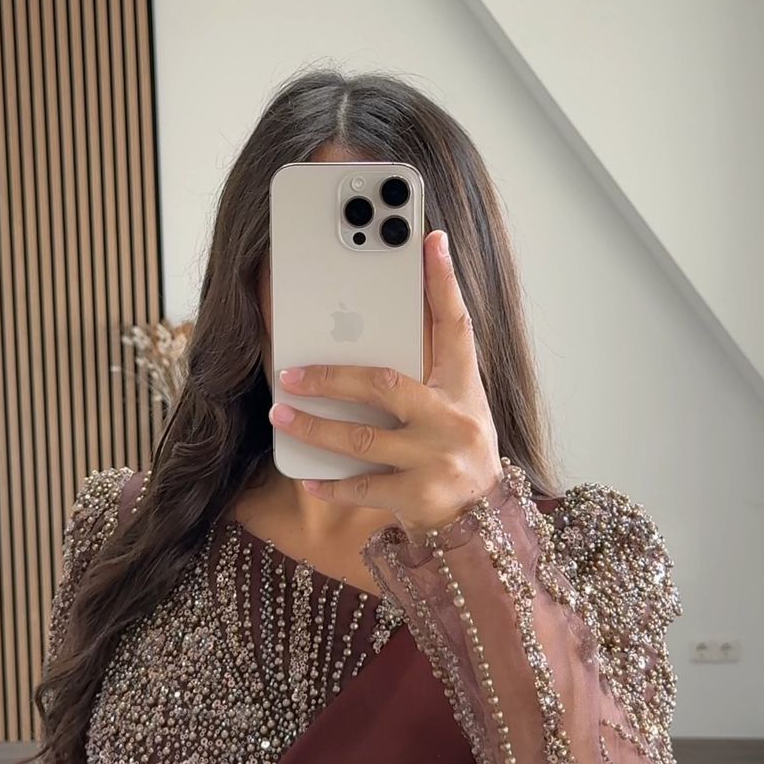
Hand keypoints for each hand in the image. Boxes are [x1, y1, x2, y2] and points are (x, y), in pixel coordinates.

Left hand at [267, 228, 504, 535]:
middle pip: (384, 386)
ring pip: (363, 439)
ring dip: (315, 428)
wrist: (482, 523)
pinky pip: (363, 487)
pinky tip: (307, 476)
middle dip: (330, 377)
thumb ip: (420, 381)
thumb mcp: (454, 411)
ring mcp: (437, 460)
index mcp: (463, 389)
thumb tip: (358, 350)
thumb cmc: (456, 456)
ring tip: (281, 416)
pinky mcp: (419, 497)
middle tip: (289, 372)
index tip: (430, 240)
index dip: (443, 282)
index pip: (455, 326)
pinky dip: (331, 483)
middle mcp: (453, 420)